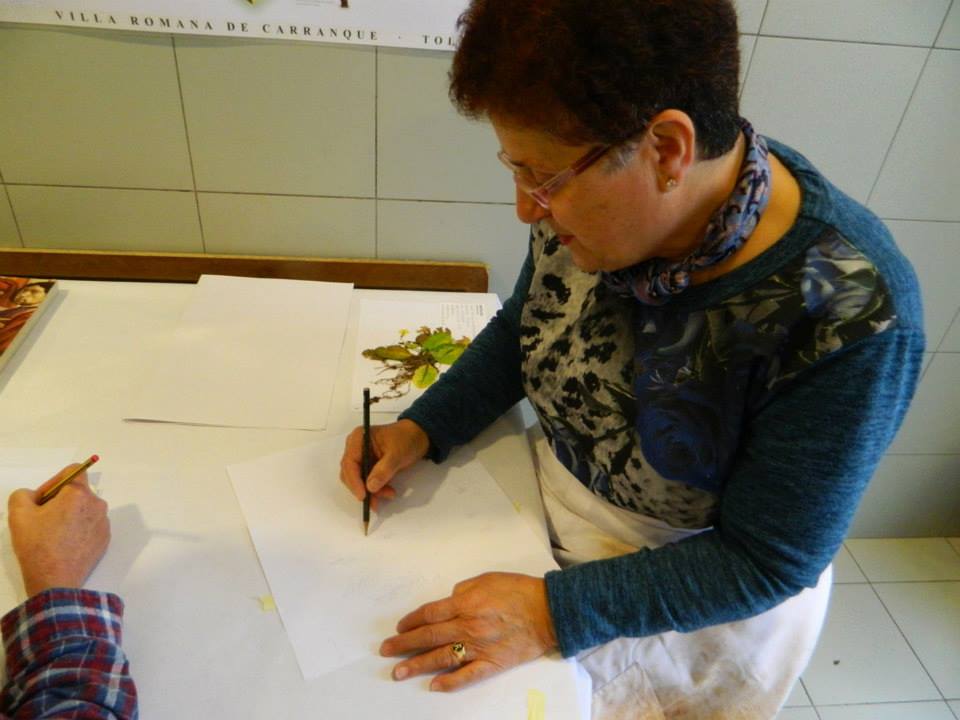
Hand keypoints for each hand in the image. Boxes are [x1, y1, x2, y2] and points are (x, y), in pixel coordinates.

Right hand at [8, 465, 110, 596]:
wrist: (56, 581)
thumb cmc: (37, 546)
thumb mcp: (18, 514)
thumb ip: (23, 494)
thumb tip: (35, 496)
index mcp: (79, 494)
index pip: (73, 471)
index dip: (54, 480)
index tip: (42, 498)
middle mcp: (97, 505)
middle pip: (78, 492)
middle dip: (59, 500)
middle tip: (42, 518)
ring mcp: (104, 523)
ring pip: (84, 509)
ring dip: (69, 515)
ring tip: (52, 533)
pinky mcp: (105, 540)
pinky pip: (90, 526)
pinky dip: (78, 529)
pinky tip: (63, 544)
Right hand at [339, 419, 429, 509]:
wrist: (418, 437)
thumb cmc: (407, 439)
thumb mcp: (397, 454)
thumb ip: (383, 470)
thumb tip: (370, 486)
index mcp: (359, 439)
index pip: (349, 463)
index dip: (354, 481)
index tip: (363, 495)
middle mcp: (356, 448)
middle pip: (350, 474)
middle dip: (363, 488)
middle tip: (375, 501)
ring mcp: (361, 457)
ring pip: (358, 480)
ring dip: (371, 491)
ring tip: (389, 494)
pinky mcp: (369, 466)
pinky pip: (367, 481)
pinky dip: (376, 489)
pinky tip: (388, 492)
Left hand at [379, 572, 557, 691]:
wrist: (549, 610)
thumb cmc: (519, 590)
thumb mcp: (488, 578)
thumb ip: (464, 589)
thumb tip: (449, 599)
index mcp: (465, 603)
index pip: (429, 613)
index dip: (411, 621)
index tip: (400, 627)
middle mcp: (467, 626)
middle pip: (428, 636)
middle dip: (404, 644)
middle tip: (386, 650)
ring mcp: (479, 647)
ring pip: (441, 657)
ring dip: (417, 665)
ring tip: (398, 672)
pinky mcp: (493, 663)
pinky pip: (468, 675)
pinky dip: (450, 682)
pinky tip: (434, 686)